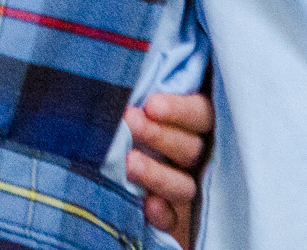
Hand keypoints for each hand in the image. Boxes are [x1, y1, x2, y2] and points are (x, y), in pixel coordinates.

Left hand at [124, 90, 211, 247]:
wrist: (105, 169)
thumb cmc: (122, 122)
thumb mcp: (134, 106)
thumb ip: (141, 98)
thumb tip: (124, 86)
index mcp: (194, 124)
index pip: (201, 114)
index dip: (181, 110)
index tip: (151, 105)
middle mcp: (197, 156)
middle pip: (191, 148)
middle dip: (159, 135)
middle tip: (130, 122)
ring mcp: (188, 187)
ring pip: (184, 185)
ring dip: (159, 174)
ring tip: (130, 163)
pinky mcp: (177, 218)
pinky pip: (175, 220)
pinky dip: (164, 214)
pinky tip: (148, 204)